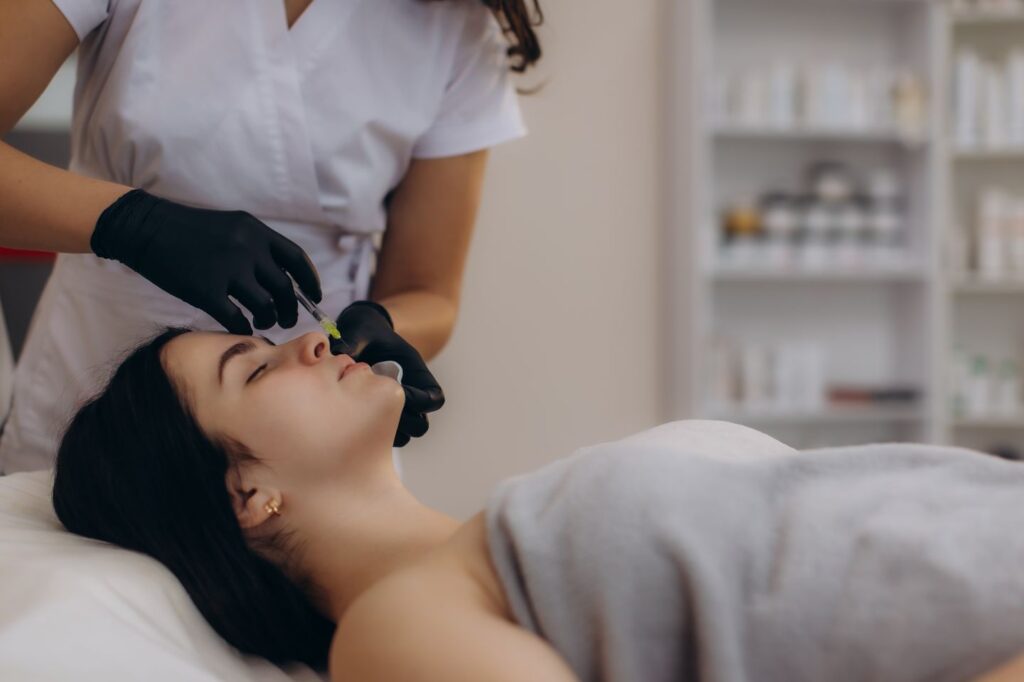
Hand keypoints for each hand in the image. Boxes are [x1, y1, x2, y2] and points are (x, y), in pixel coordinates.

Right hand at [90, 189, 321, 334]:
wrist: (145, 228)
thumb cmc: (190, 232)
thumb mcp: (232, 227)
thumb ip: (258, 248)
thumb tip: (286, 280)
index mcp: (256, 231)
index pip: (297, 260)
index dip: (311, 282)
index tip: (315, 298)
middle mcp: (247, 248)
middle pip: (285, 289)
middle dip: (291, 309)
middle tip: (286, 319)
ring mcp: (227, 269)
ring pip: (266, 307)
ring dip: (269, 320)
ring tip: (262, 322)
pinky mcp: (205, 289)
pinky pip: (236, 318)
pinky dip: (242, 327)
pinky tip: (240, 327)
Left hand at [330, 301, 444, 447]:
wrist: (358, 336)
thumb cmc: (365, 331)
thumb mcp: (362, 331)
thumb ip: (354, 341)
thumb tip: (340, 353)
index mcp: (417, 374)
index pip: (434, 399)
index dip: (417, 400)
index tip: (391, 390)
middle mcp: (412, 395)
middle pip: (421, 426)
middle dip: (400, 422)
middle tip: (375, 409)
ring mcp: (397, 409)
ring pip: (404, 437)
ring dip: (386, 433)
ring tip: (362, 417)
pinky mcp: (379, 417)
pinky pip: (383, 438)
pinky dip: (372, 436)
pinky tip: (351, 420)